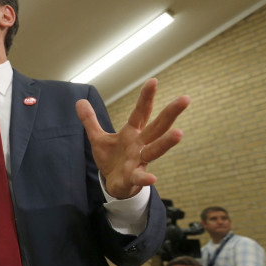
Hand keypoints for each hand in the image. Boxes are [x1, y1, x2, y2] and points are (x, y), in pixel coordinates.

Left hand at [76, 78, 188, 198]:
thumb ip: (90, 121)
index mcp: (132, 133)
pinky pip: (140, 177)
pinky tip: (152, 179)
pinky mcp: (133, 177)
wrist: (114, 184)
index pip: (141, 112)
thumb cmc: (112, 159)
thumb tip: (79, 101)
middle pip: (157, 127)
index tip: (153, 80)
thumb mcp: (98, 139)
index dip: (146, 97)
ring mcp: (139, 161)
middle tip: (185, 98)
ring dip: (166, 142)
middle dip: (170, 113)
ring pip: (155, 150)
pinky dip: (145, 178)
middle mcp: (140, 144)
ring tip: (179, 133)